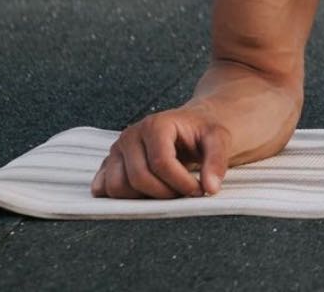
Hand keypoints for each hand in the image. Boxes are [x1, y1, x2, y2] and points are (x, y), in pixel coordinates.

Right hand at [91, 107, 232, 199]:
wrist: (191, 125)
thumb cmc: (203, 131)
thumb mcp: (218, 139)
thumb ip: (217, 161)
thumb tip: (210, 187)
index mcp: (155, 125)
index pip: (161, 163)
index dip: (181, 183)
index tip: (199, 190)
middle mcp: (130, 135)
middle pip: (138, 178)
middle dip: (164, 193)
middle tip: (183, 193)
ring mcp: (117, 150)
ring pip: (118, 186)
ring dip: (143, 198)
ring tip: (167, 191)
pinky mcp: (111, 163)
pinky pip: (105, 187)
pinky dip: (121, 197)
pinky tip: (143, 196)